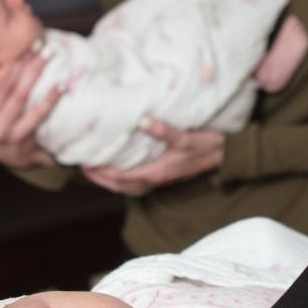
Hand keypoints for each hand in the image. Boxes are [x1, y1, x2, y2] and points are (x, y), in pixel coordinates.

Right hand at [0, 51, 63, 168]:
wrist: (8, 155)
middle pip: (0, 88)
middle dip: (19, 62)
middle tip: (35, 44)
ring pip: (19, 97)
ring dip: (35, 72)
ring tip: (47, 55)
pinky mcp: (17, 140)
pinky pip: (36, 114)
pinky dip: (49, 99)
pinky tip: (59, 86)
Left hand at [82, 121, 224, 195]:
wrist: (226, 155)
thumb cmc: (208, 145)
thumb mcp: (187, 137)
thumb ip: (165, 131)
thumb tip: (142, 121)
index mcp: (158, 172)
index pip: (121, 178)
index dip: (102, 174)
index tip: (85, 164)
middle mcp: (156, 179)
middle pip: (120, 186)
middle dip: (100, 179)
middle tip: (82, 168)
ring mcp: (160, 178)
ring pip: (127, 186)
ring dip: (109, 180)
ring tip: (95, 168)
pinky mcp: (164, 174)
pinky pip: (136, 181)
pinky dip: (122, 177)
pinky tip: (118, 166)